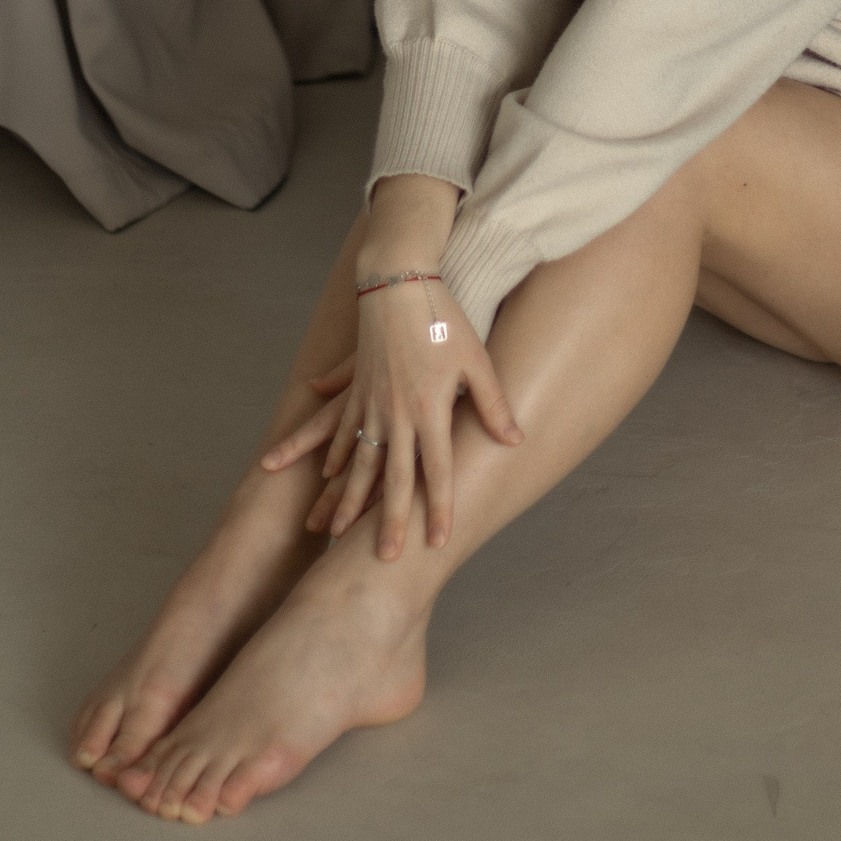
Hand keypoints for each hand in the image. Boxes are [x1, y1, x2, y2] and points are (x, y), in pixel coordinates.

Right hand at [260, 280, 521, 560]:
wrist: (398, 281)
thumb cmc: (444, 318)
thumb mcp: (477, 360)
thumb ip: (493, 405)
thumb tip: (516, 440)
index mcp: (430, 410)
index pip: (437, 471)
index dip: (438, 508)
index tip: (437, 543)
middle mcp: (397, 414)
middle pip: (392, 478)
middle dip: (389, 521)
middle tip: (385, 559)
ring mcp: (371, 403)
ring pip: (357, 462)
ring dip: (347, 499)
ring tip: (336, 531)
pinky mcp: (356, 389)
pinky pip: (340, 431)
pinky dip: (331, 456)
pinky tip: (325, 477)